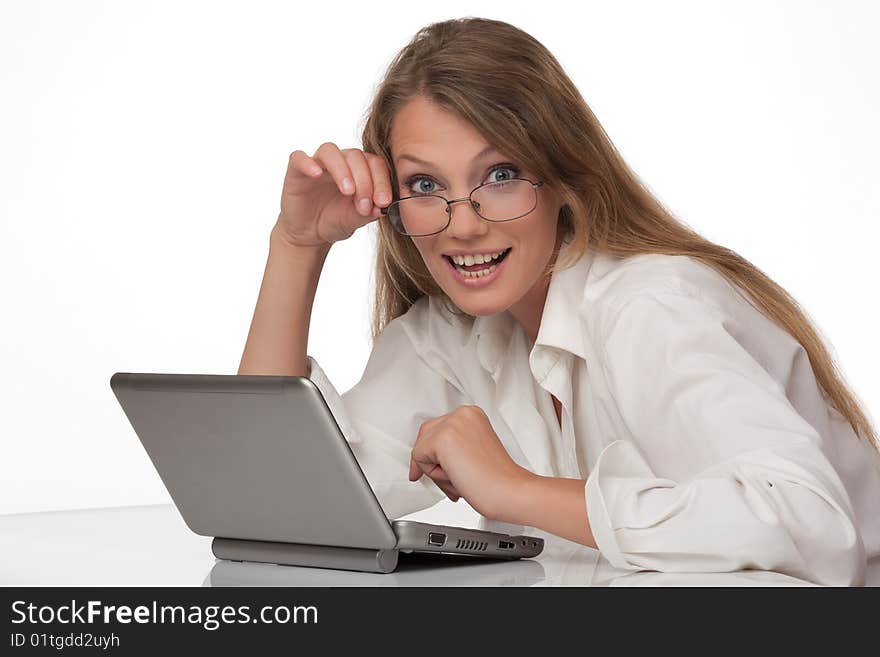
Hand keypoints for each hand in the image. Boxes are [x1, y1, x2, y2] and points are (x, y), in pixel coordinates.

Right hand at [274, 142, 393, 247]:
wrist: (309, 234)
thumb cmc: (334, 221)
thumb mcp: (355, 220)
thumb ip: (369, 213)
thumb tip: (384, 207)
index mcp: (359, 169)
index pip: (375, 163)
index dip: (382, 181)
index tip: (384, 202)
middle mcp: (340, 162)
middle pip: (355, 156)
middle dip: (364, 181)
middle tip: (365, 205)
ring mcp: (317, 163)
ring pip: (330, 151)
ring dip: (342, 170)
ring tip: (348, 191)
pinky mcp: (296, 170)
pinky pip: (299, 158)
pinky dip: (308, 164)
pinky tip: (316, 175)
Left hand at [408, 405, 535, 521]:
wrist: (509, 491)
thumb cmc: (497, 480)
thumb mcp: (473, 451)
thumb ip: (455, 445)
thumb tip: (428, 454)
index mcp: (472, 414)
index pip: (438, 428)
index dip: (436, 452)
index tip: (443, 466)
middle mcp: (462, 414)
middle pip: (425, 436)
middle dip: (432, 462)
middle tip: (451, 479)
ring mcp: (452, 424)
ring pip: (421, 448)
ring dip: (436, 471)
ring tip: (461, 479)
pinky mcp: (442, 438)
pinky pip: (418, 458)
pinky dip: (433, 475)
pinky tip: (456, 478)